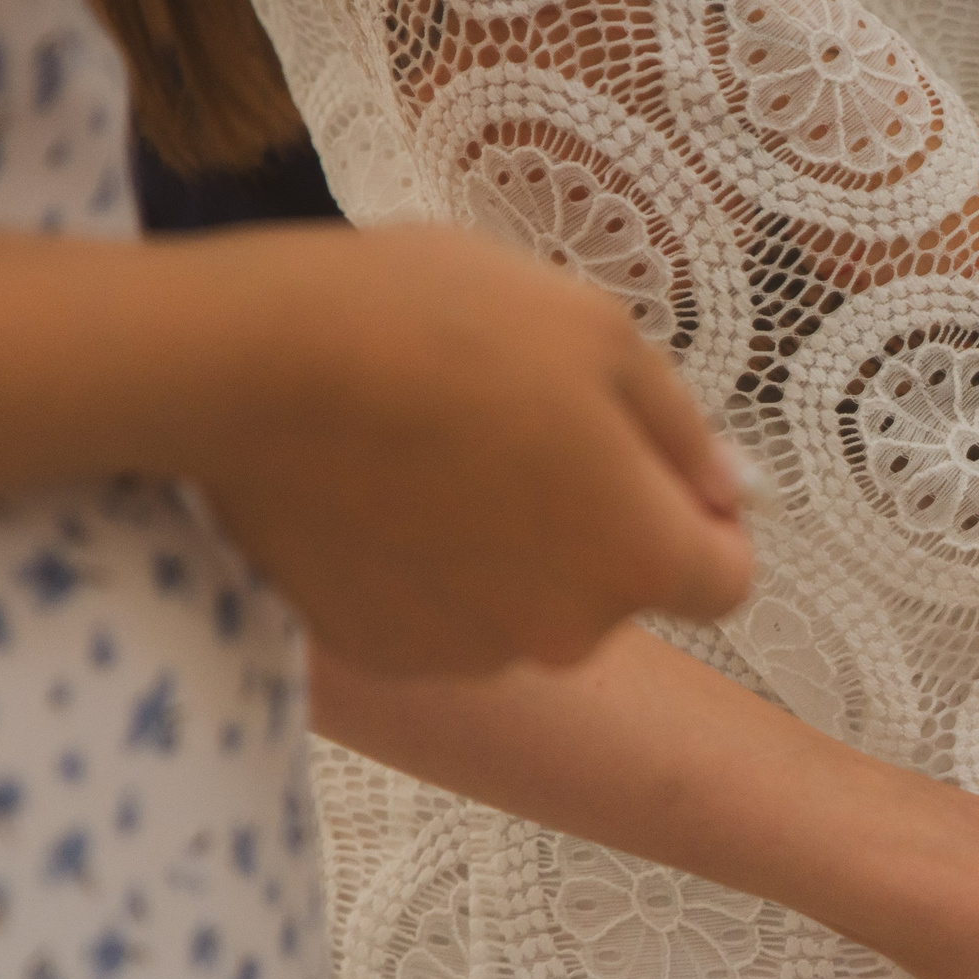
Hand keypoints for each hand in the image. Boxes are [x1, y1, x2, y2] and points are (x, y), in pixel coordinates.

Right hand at [171, 223, 752, 672]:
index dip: (701, 517)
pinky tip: (376, 490)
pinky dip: (425, 569)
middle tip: (520, 423)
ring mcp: (469, 653)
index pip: (725, 577)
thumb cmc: (440, 324)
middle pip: (617, 589)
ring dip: (507, 546)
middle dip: (594, 523)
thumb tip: (732, 487)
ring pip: (524, 604)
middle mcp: (569, 633)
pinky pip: (437, 614)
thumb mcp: (598, 333)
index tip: (650, 459)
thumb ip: (683, 428)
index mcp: (642, 557)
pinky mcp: (380, 652)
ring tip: (434, 448)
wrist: (246, 366)